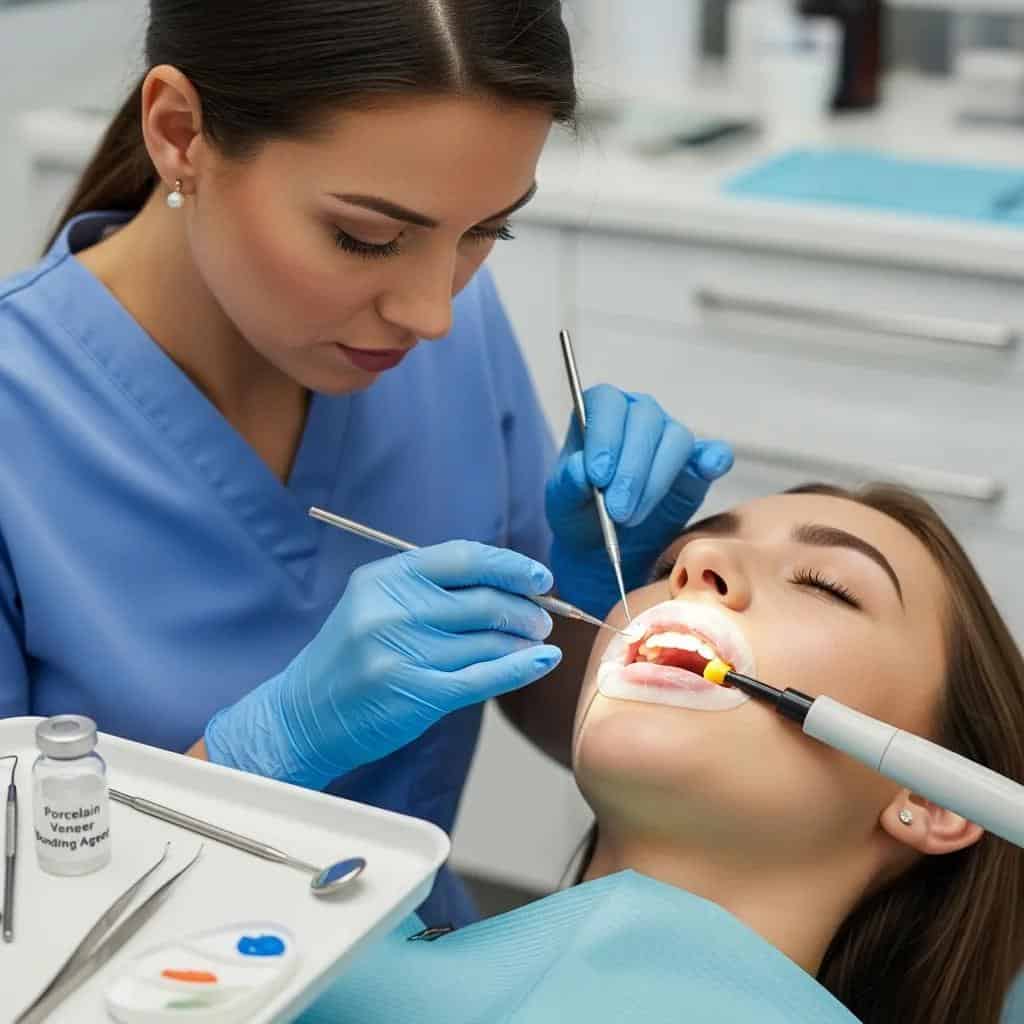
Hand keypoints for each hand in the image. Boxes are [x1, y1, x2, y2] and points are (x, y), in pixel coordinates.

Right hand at [204, 542, 561, 788]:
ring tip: (537, 641)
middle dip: (526, 609)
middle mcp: (393, 610)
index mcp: (386, 578)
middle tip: (544, 618)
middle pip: (483, 600)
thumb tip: (510, 585)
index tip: (540, 578)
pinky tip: (542, 661)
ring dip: (524, 640)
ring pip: (489, 640)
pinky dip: (521, 667)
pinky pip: (484, 677)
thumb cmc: (353, 655)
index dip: (510, 565)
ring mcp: (403, 653)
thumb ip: (433, 589)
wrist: (305, 714)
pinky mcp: (417, 694)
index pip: (464, 558)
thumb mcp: (378, 604)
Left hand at [546, 385, 732, 618]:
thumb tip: (583, 469)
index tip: (597, 476)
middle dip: (631, 469)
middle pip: (644, 419)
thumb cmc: (578, 512)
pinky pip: (714, 453)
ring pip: (675, 440)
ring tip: (631, 518)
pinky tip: (708, 470)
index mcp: (599, 412)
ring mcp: (670, 438)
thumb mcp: (562, 503)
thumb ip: (568, 484)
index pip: (606, 402)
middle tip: (616, 510)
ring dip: (656, 481)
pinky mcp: (696, 465)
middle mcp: (637, 416)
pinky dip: (714, 459)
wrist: (601, 545)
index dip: (604, 435)